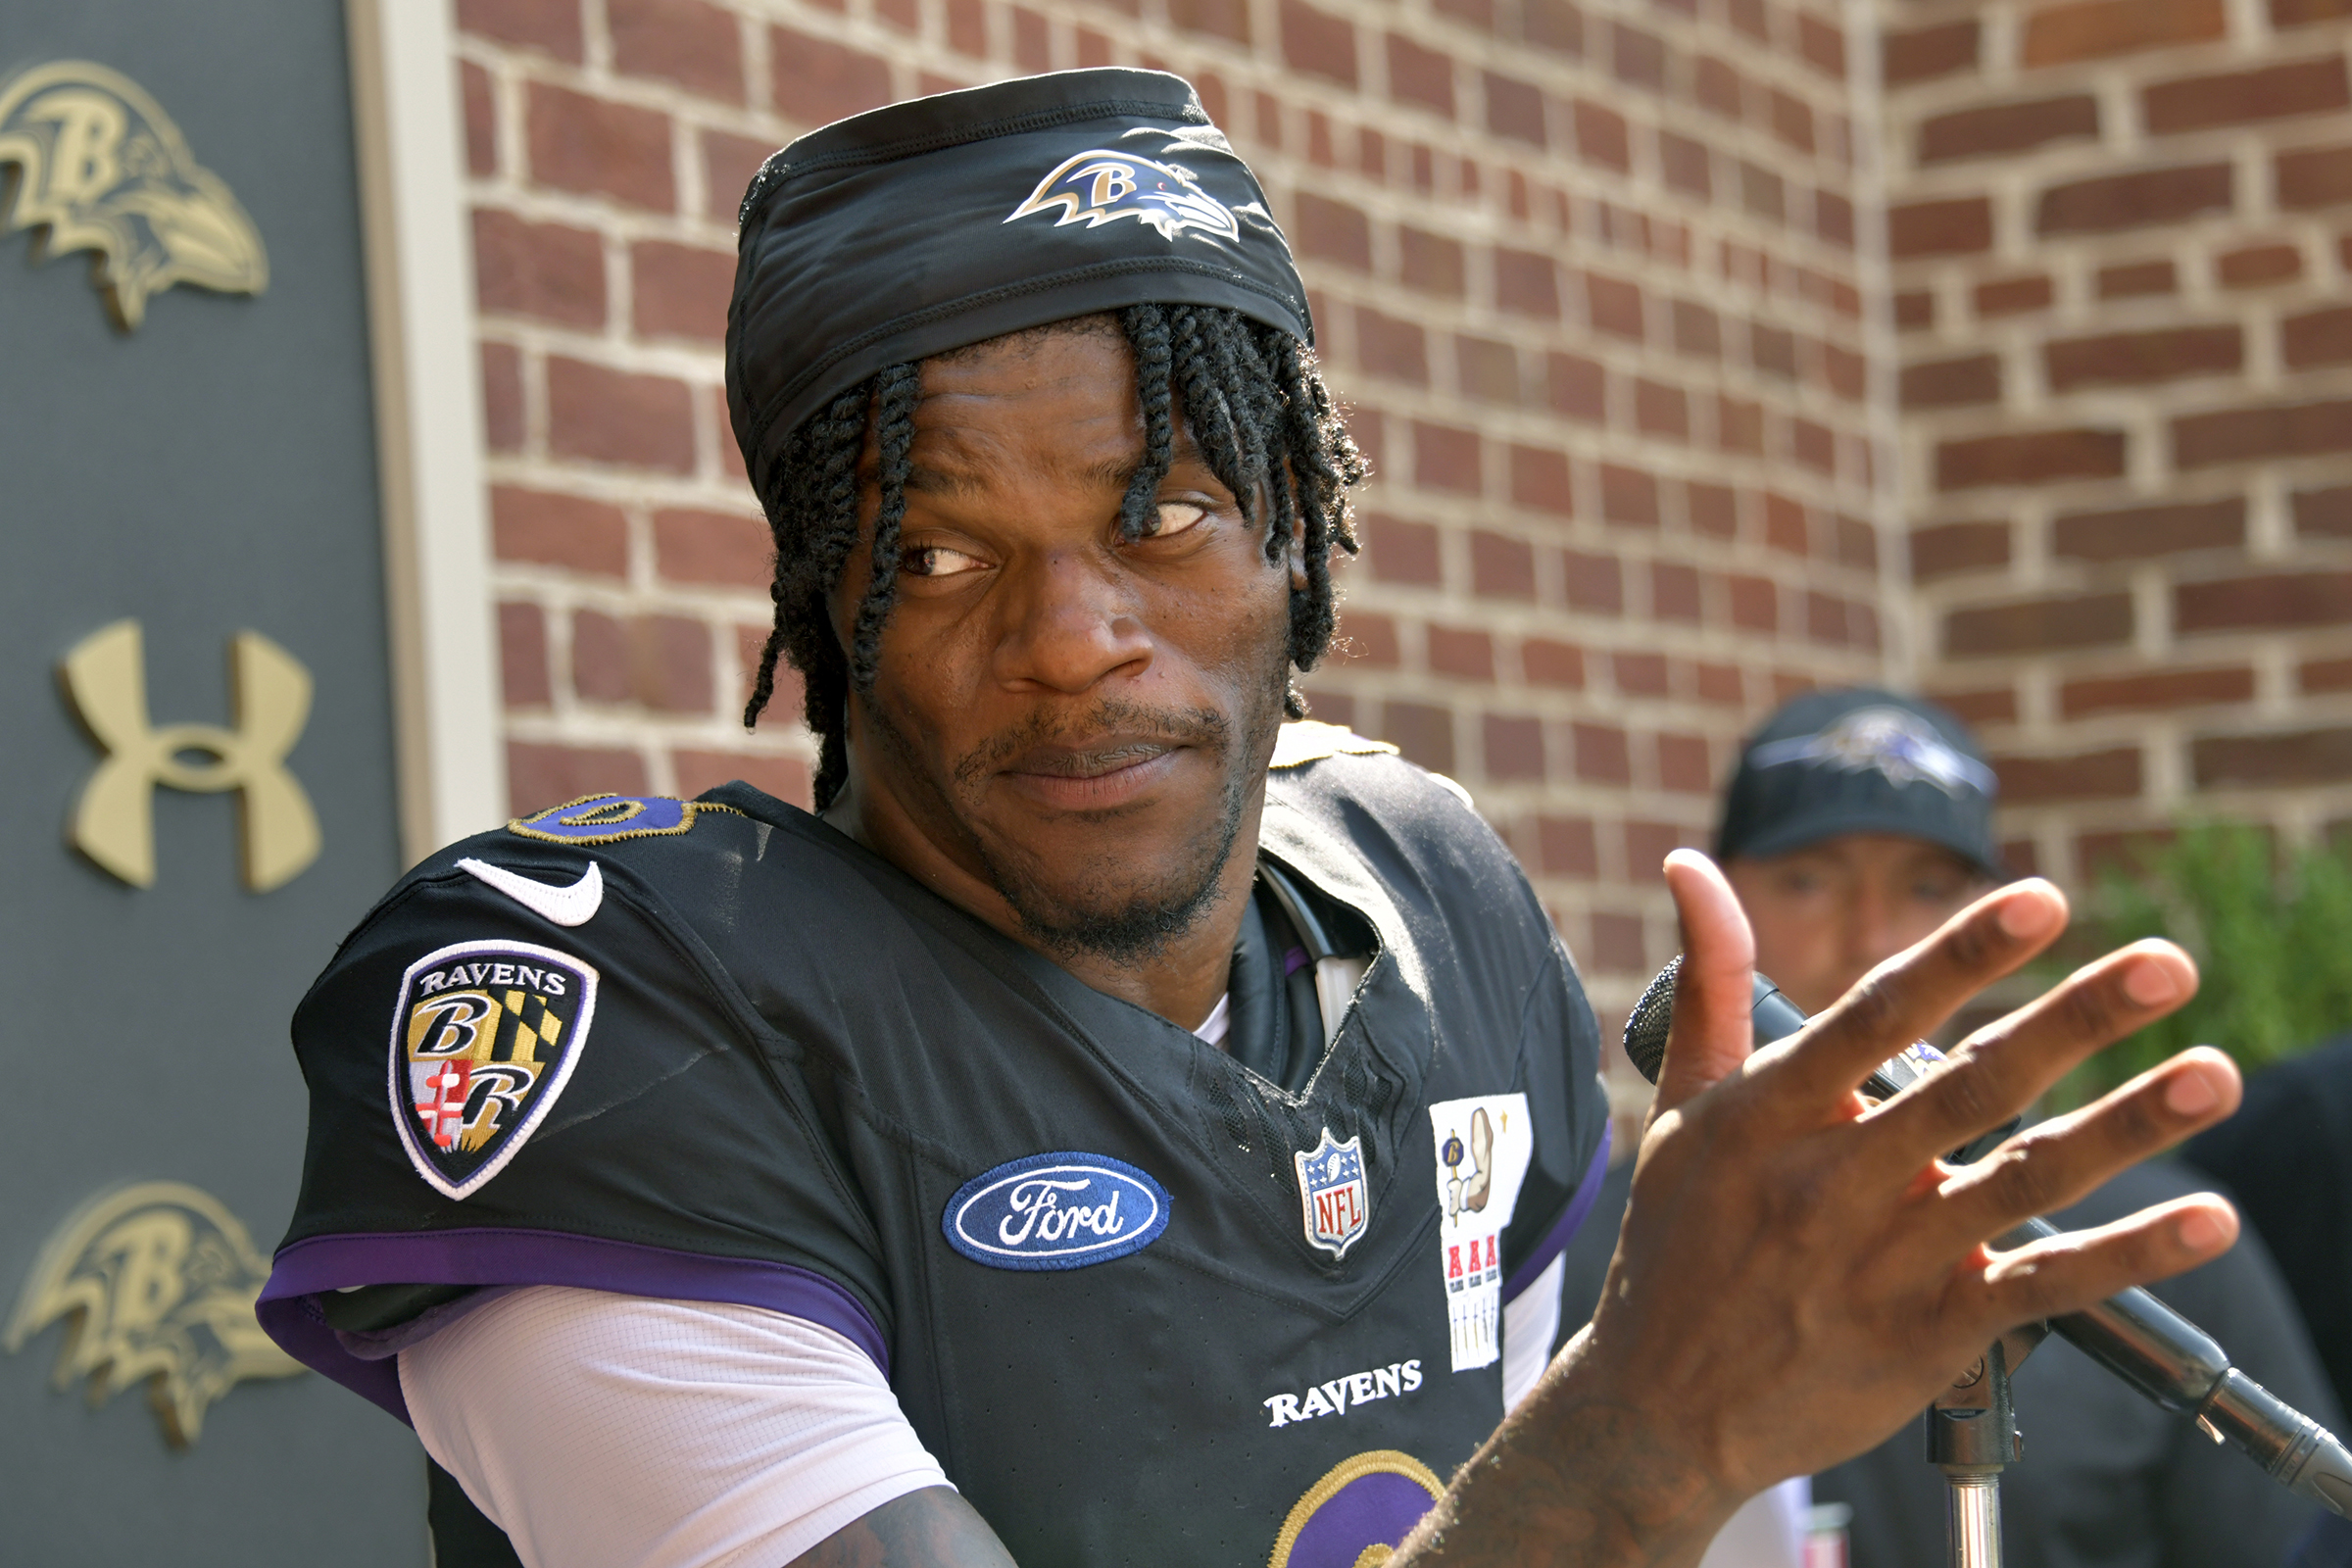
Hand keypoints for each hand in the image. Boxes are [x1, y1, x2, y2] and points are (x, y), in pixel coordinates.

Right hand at [1398, 851, 2240, 1565]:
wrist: (1662, 1411)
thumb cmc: (1676, 1244)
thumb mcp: (1679, 1106)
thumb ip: (1710, 983)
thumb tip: (1692, 865)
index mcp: (1770, 1114)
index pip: (1876, 1017)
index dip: (1961, 957)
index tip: (2042, 901)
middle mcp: (1835, 1182)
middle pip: (1972, 1086)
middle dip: (2075, 1019)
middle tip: (2168, 963)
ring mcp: (1888, 1260)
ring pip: (2025, 1179)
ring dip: (2127, 1125)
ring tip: (2213, 1076)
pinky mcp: (1931, 1333)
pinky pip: (2046, 1287)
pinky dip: (2129, 1255)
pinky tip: (2203, 1221)